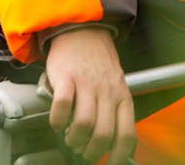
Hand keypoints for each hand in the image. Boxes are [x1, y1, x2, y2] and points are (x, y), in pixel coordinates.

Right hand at [42, 26, 135, 164]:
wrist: (84, 32)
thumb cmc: (99, 64)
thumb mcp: (116, 87)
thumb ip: (114, 112)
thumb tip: (110, 144)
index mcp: (123, 97)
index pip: (127, 134)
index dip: (118, 155)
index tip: (109, 162)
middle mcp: (108, 92)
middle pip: (103, 134)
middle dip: (91, 151)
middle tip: (83, 151)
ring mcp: (88, 84)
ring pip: (85, 123)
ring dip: (74, 139)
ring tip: (70, 137)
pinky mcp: (67, 77)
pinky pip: (62, 105)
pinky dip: (58, 120)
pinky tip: (57, 121)